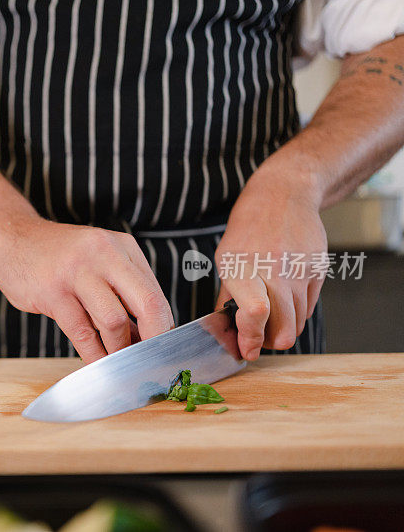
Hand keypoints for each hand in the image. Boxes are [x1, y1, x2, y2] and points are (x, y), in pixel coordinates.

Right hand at [0, 219, 174, 362]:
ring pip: (114, 321)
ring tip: (117, 360)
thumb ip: (122, 291)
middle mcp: (104, 255)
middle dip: (154, 338)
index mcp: (122, 247)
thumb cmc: (58, 257)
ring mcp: (77, 272)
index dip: (163, 326)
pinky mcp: (52, 292)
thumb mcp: (98, 260)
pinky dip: (93, 354)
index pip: (155, 292)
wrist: (11, 238)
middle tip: (150, 359)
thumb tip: (146, 335)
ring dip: (119, 349)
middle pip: (147, 303)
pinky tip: (96, 363)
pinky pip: (82, 332)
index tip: (161, 348)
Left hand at [215, 165, 325, 359]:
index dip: (252, 336)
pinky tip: (285, 301)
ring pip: (297, 322)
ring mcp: (299, 270)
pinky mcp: (318, 270)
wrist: (284, 196)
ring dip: (283, 329)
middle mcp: (273, 269)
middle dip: (270, 343)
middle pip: (283, 326)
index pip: (254, 311)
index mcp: (242, 266)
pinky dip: (296, 313)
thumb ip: (228, 296)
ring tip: (270, 321)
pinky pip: (309, 307)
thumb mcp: (226, 259)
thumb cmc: (248, 230)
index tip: (248, 349)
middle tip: (259, 341)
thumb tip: (227, 332)